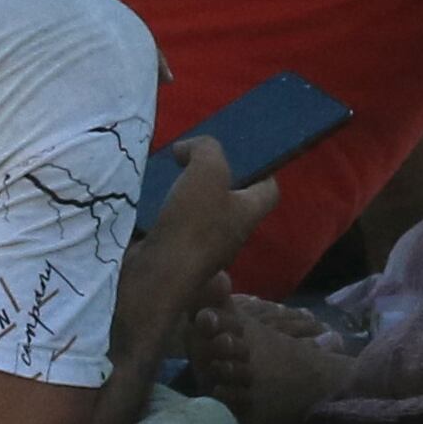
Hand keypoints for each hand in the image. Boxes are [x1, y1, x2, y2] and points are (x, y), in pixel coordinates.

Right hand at [145, 136, 274, 270]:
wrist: (158, 274)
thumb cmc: (193, 223)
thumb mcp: (207, 171)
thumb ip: (206, 149)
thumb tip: (186, 150)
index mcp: (248, 213)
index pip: (269, 190)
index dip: (261, 170)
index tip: (241, 154)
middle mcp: (231, 233)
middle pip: (232, 200)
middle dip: (215, 178)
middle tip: (195, 159)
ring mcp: (204, 248)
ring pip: (203, 214)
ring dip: (188, 195)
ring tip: (170, 175)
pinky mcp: (177, 255)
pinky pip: (178, 227)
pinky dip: (168, 211)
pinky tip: (153, 198)